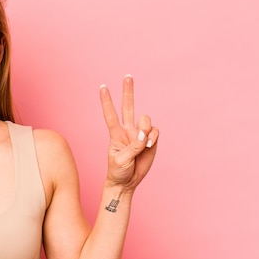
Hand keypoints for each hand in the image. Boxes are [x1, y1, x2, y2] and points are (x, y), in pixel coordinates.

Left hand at [100, 75, 158, 191]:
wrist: (127, 182)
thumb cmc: (118, 171)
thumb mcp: (121, 160)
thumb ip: (134, 146)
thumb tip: (145, 134)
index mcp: (115, 134)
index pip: (110, 114)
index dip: (106, 101)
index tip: (102, 87)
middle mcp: (127, 131)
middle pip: (128, 107)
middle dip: (128, 92)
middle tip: (127, 76)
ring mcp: (139, 134)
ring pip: (146, 120)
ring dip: (146, 129)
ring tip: (144, 142)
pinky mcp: (150, 140)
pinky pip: (155, 131)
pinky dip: (153, 136)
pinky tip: (149, 144)